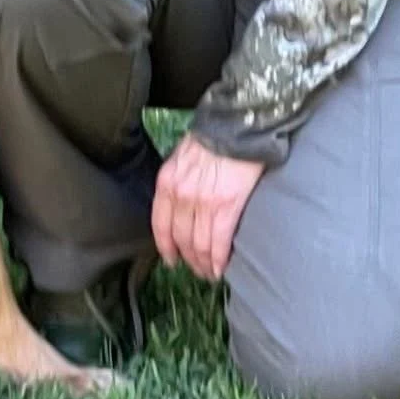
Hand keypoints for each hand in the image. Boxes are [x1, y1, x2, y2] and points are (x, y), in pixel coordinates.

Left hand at [151, 133, 264, 282]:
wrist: (239, 125)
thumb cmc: (215, 136)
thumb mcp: (184, 155)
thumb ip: (180, 179)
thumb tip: (184, 201)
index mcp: (168, 181)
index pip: (160, 224)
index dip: (166, 246)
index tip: (171, 259)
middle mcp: (181, 195)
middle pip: (181, 239)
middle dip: (189, 260)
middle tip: (197, 270)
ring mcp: (203, 203)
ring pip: (199, 245)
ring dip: (204, 264)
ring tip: (210, 272)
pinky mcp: (227, 207)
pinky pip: (219, 243)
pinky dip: (219, 260)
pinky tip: (221, 268)